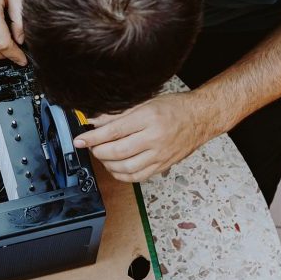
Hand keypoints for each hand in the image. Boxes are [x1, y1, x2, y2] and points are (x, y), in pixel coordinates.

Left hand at [72, 92, 212, 182]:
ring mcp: (160, 154)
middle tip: (91, 146)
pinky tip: (115, 167)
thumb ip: (118, 113)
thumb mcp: (145, 102)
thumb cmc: (174, 107)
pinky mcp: (163, 165)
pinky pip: (138, 177)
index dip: (92, 137)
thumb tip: (94, 121)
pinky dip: (122, 175)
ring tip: (102, 155)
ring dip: (108, 164)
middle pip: (118, 151)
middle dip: (98, 151)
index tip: (79, 140)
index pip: (114, 130)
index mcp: (149, 118)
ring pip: (126, 168)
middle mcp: (155, 138)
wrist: (200, 118)